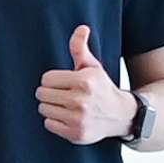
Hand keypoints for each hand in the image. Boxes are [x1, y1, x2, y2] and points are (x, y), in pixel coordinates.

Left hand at [37, 22, 132, 145]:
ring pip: (43, 109)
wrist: (122, 115)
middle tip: (64, 95)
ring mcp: (78, 119)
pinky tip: (68, 118)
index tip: (65, 83)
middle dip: (50, 93)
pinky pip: (48, 124)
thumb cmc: (101, 87)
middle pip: (41, 94)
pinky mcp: (76, 134)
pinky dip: (55, 121)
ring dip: (52, 107)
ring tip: (67, 106)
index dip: (53, 80)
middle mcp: (81, 100)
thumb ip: (80, 48)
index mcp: (84, 81)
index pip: (46, 79)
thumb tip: (82, 28)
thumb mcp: (92, 67)